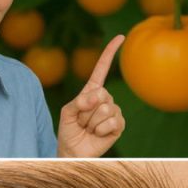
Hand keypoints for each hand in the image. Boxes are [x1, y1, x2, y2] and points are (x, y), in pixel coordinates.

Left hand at [57, 34, 125, 157]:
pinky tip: (97, 135)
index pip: (102, 68)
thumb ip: (79, 101)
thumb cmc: (69, 130)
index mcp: (92, 91)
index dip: (110, 53)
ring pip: (105, 109)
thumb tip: (98, 97)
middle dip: (85, 110)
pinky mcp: (119, 125)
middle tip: (81, 121)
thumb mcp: (67, 112)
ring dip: (91, 122)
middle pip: (101, 94)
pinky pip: (111, 121)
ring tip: (88, 129)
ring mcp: (114, 112)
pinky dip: (100, 130)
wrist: (73, 151)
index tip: (121, 37)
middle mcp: (106, 99)